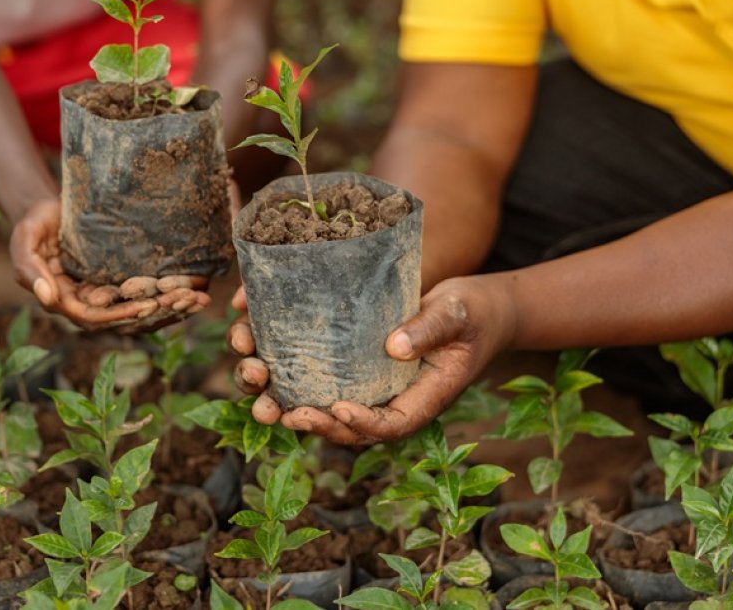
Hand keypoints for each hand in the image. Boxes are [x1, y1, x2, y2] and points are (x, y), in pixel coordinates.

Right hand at [10, 198, 211, 333]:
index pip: (96, 318)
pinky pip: (149, 296)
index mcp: (65, 302)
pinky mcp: (122, 282)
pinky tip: (197, 288)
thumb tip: (48, 298)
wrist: (50, 209)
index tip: (150, 306)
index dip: (122, 315)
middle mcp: (89, 304)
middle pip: (126, 320)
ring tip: (200, 299)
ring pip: (143, 312)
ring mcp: (107, 295)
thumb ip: (30, 270)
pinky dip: (171, 295)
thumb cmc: (35, 223)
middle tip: (189, 301)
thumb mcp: (25, 240)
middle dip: (159, 313)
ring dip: (172, 308)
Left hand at [230, 274, 514, 444]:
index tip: (337, 409)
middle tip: (282, 414)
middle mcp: (391, 398)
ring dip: (288, 401)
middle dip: (313, 423)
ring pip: (325, 404)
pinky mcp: (355, 363)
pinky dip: (289, 371)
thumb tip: (393, 347)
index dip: (362, 424)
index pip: (391, 424)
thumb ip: (430, 330)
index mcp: (422, 399)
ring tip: (259, 391)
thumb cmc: (473, 313)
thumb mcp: (458, 316)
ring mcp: (371, 383)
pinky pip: (320, 376)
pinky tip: (260, 350)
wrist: (473, 306)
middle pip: (349, 426)